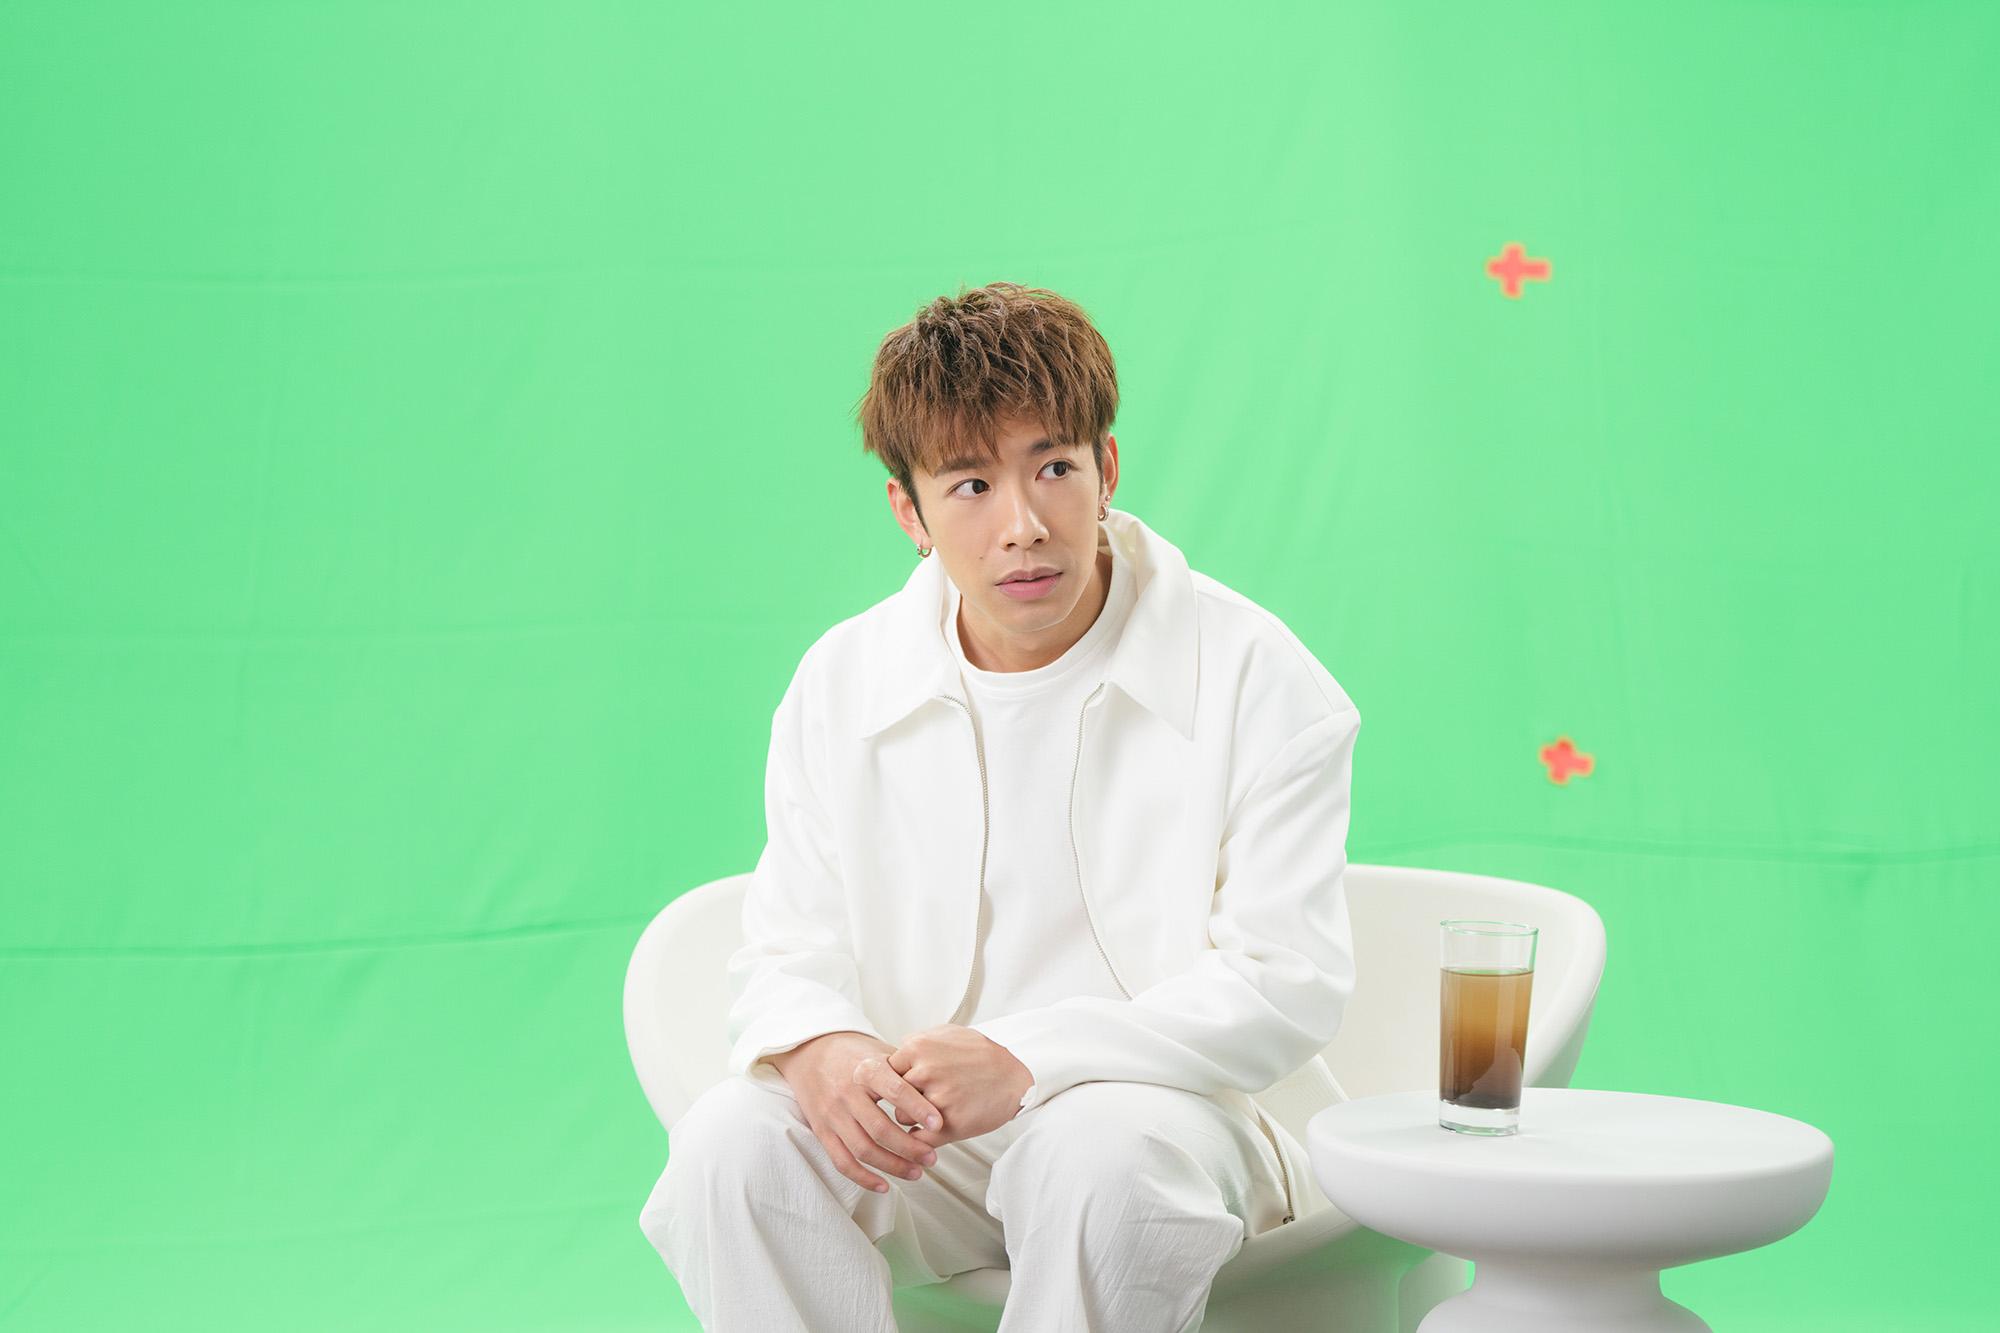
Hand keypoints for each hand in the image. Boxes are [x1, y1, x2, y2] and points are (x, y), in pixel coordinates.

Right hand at [765, 1031, 947, 1194]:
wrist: (811, 1051)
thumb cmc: (854, 1054)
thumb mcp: (880, 1052)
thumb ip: (906, 1070)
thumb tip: (940, 1089)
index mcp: (866, 1070)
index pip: (895, 1091)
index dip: (918, 1109)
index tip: (939, 1124)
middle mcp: (848, 1093)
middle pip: (880, 1129)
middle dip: (909, 1148)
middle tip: (932, 1158)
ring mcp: (833, 1114)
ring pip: (863, 1149)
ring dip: (892, 1166)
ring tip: (916, 1172)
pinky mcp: (822, 1131)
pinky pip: (842, 1161)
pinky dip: (863, 1178)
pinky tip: (884, 1185)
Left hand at [887, 1024, 1034, 1146]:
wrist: (1014, 1077)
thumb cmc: (981, 1055)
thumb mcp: (948, 1033)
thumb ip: (917, 1041)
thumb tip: (894, 1051)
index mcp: (918, 1048)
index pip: (885, 1071)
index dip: (893, 1081)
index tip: (899, 1087)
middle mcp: (925, 1072)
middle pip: (892, 1095)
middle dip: (902, 1100)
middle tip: (917, 1100)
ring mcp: (937, 1098)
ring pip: (903, 1118)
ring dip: (913, 1119)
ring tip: (932, 1112)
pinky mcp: (950, 1124)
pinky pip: (920, 1139)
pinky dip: (920, 1140)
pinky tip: (930, 1132)